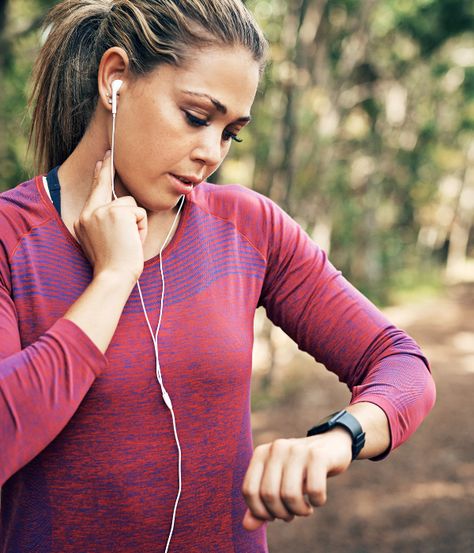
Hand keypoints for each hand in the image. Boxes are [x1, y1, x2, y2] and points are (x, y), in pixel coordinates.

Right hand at [73, 151, 147, 282]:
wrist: (113, 276)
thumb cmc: (113, 265)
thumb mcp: (103, 241)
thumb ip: (106, 222)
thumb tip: (122, 204)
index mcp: (83, 221)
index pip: (94, 193)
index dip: (99, 177)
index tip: (101, 162)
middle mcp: (88, 213)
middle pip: (105, 186)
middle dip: (107, 169)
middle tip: (109, 151)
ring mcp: (101, 211)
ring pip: (130, 204)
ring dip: (136, 223)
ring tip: (128, 242)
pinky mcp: (118, 213)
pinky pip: (139, 213)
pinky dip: (141, 228)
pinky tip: (133, 240)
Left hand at [241, 428, 352, 530]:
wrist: (331, 446)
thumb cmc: (300, 470)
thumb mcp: (279, 483)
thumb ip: (262, 504)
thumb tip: (247, 526)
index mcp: (261, 453)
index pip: (249, 490)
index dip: (260, 511)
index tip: (272, 516)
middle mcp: (277, 448)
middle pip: (269, 495)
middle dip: (281, 513)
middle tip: (292, 513)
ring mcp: (297, 450)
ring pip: (290, 495)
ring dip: (299, 511)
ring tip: (305, 508)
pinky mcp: (318, 456)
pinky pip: (314, 490)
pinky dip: (317, 502)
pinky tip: (318, 499)